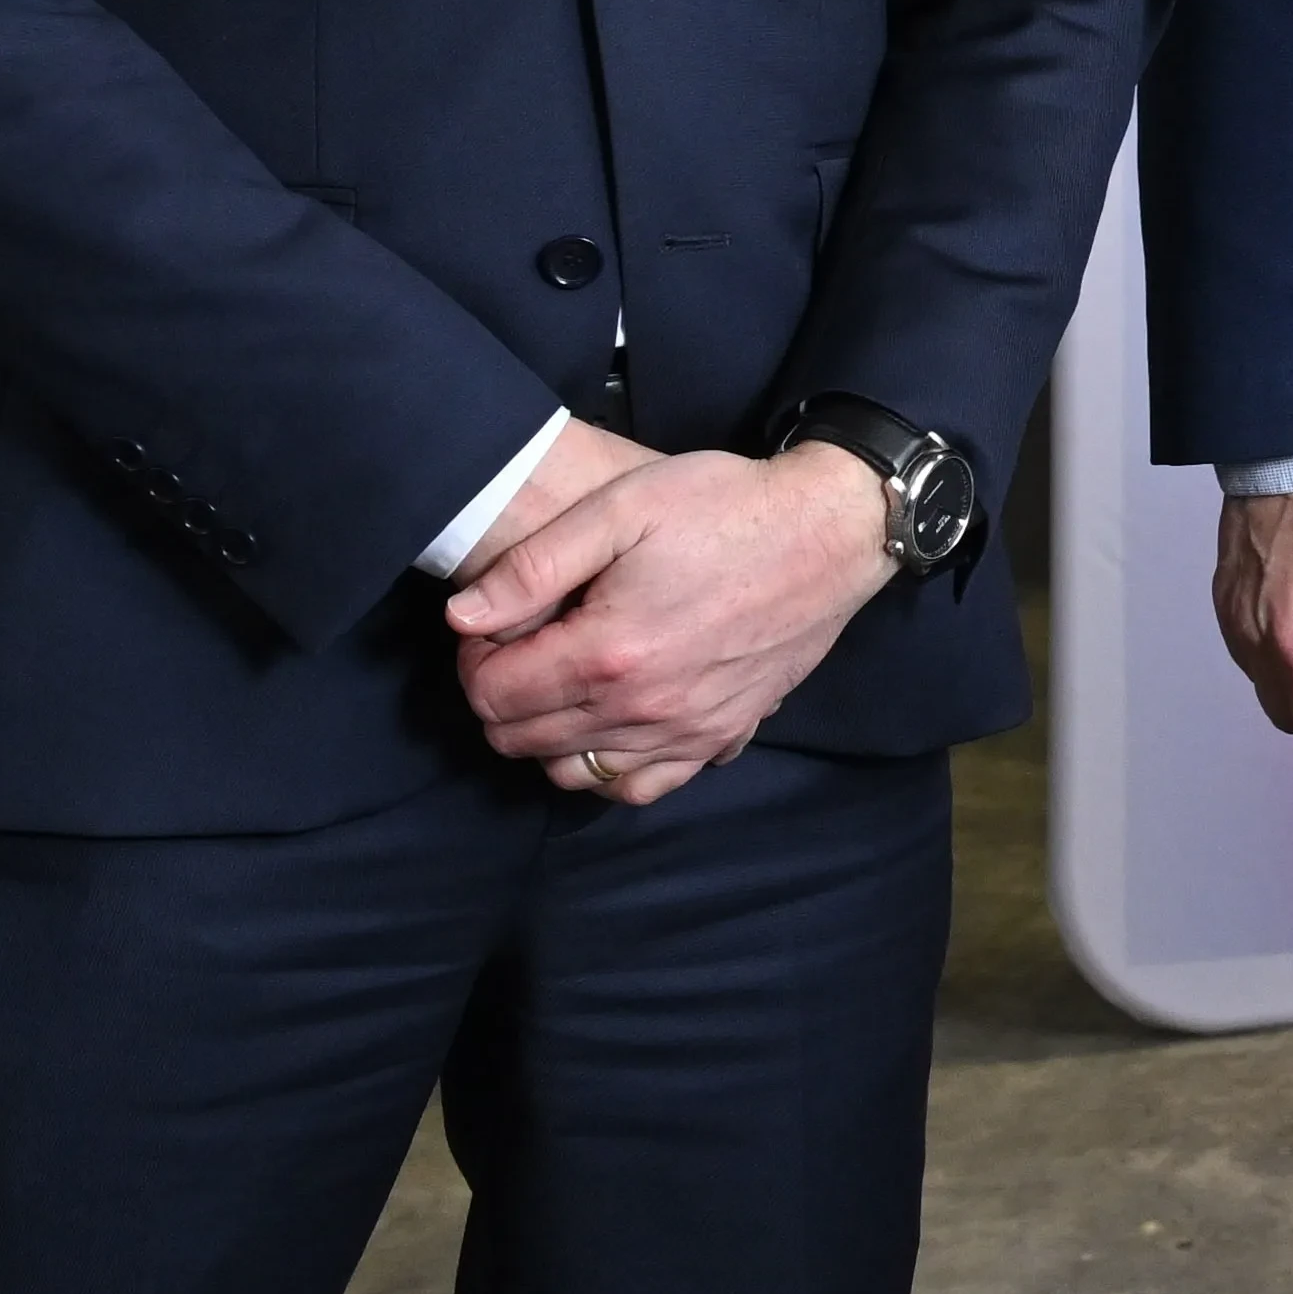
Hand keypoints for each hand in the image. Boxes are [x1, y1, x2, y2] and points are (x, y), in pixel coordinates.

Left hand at [448, 439, 898, 804]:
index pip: (492, 694)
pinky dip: (609, 767)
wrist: (831, 530)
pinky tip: (612, 722)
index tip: (492, 627)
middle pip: (522, 740)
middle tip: (524, 645)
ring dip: (547, 735)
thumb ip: (533, 566)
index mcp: (607, 652)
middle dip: (502, 696)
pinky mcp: (722, 734)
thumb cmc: (725, 507)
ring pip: (573, 773)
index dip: (473, 660)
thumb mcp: (620, 506)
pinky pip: (640, 786)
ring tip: (563, 681)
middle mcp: (643, 708)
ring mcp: (686, 730)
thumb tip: (462, 618)